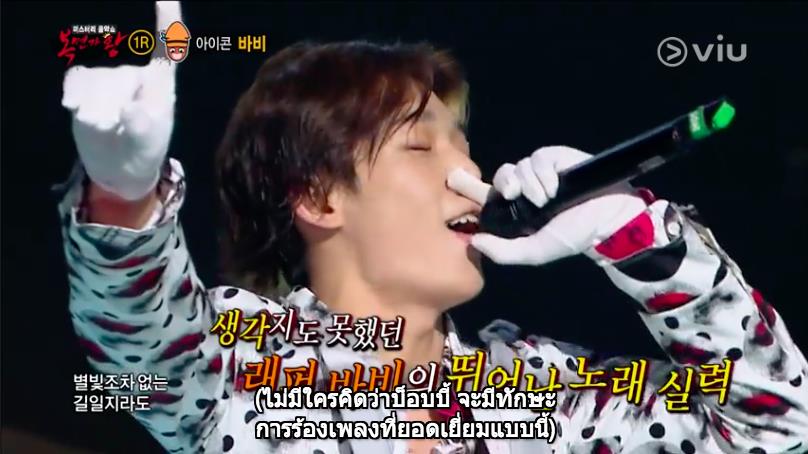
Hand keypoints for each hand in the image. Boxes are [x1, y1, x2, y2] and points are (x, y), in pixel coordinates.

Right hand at [61, 2, 181, 200]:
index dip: (166, 20)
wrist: (118, 166)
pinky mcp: (83, 81)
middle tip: (117, 125)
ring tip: (106, 127)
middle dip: (112, 101)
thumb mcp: (147, 142)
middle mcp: (134, 71)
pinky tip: (83, 114)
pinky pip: (76, 83)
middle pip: (119, 74)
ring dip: (95, 108)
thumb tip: (129, 111)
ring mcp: (107, 74)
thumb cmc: (144, 148)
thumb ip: (140, 127)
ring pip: (95, 82)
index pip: (166, 46)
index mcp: (160, 81)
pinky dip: (76, 100)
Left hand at [448, 146, 647, 265]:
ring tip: (547, 199)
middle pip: (501, 177)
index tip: (451, 178)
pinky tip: (554, 186)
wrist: (607, 220)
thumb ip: (504, 252)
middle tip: (514, 195)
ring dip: (531, 184)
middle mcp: (526, 189)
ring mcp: (540, 172)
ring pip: (519, 168)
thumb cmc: (573, 236)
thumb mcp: (535, 251)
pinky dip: (543, 173)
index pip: (487, 196)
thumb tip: (475, 241)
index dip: (469, 186)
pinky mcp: (555, 158)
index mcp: (517, 210)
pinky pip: (537, 159)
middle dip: (504, 184)